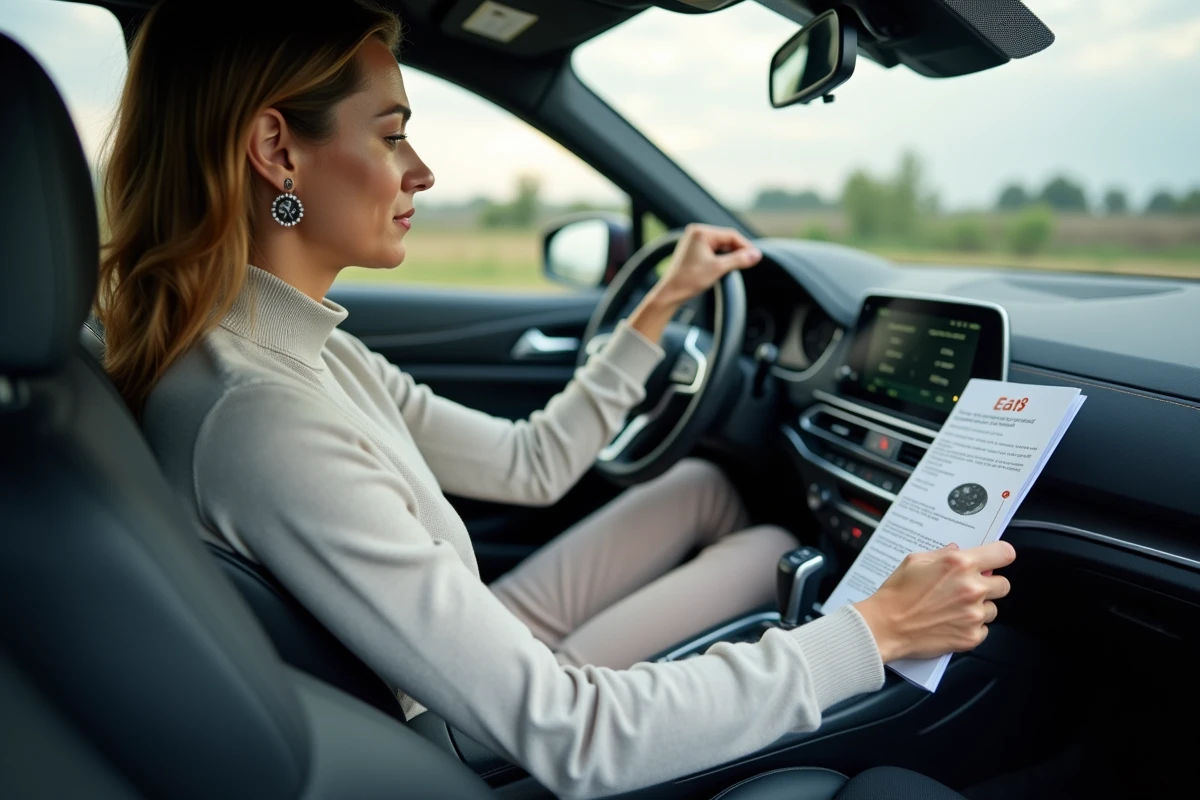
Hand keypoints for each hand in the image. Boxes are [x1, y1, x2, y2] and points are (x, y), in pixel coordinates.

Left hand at [628, 224, 761, 342]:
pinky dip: (721, 257)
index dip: (745, 246)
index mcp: (701, 232)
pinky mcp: (693, 250)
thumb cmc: (689, 279)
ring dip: (730, 254)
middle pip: (726, 239)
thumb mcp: (718, 268)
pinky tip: (727, 266)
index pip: (730, 235)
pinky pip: (712, 250)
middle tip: (749, 262)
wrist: (670, 292)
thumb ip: (739, 260)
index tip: (755, 257)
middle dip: (738, 250)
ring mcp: (693, 241)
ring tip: (739, 266)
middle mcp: (696, 233)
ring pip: (720, 245)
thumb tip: (757, 255)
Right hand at [853, 541, 1015, 662]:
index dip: (1000, 556)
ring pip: (994, 609)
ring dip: (980, 608)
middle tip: (968, 589)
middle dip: (989, 585)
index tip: (995, 560)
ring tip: (954, 608)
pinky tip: (952, 623)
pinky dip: (971, 627)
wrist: (885, 626)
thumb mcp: (914, 560)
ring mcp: (974, 615)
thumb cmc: (896, 594)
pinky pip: (984, 629)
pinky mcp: (971, 636)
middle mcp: (972, 588)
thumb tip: (957, 550)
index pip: (1004, 553)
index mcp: (960, 564)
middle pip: (1003, 584)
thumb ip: (942, 553)